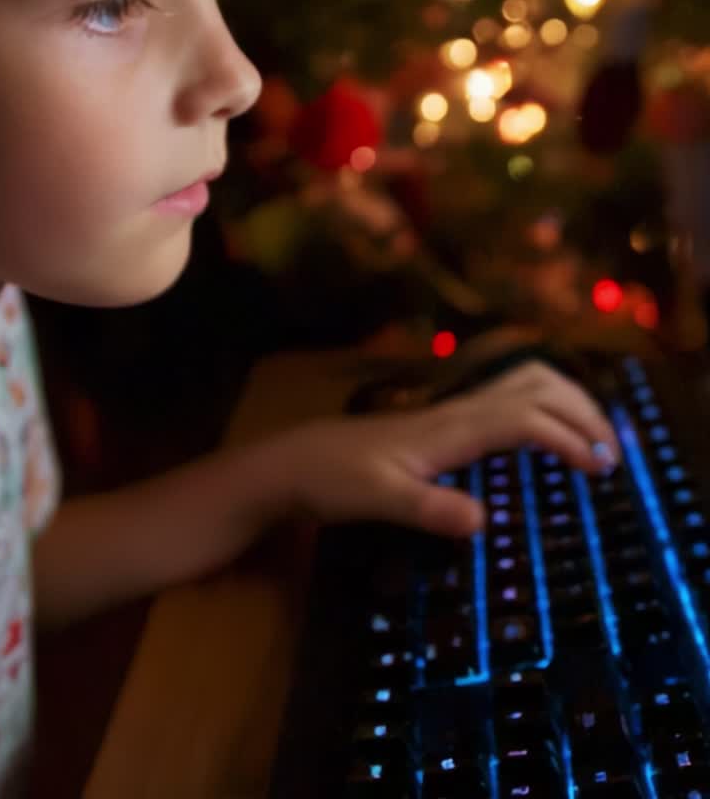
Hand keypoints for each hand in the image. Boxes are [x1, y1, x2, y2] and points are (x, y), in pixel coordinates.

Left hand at [260, 361, 619, 539]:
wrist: (293, 464)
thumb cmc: (334, 482)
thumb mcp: (379, 502)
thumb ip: (429, 510)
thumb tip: (484, 521)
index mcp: (450, 430)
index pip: (525, 419)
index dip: (567, 437)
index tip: (599, 470)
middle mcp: (456, 412)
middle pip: (534, 387)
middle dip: (580, 410)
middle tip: (612, 454)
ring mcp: (449, 413)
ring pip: (521, 384)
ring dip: (564, 401)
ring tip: (592, 439)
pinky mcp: (442, 423)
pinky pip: (505, 400)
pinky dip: (541, 407)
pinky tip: (545, 436)